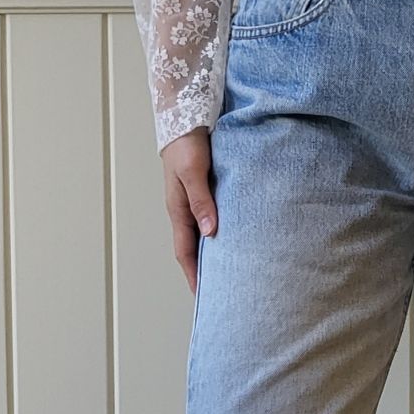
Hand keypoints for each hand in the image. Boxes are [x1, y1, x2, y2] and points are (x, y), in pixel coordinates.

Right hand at [161, 126, 215, 292]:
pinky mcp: (206, 190)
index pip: (184, 252)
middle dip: (204, 270)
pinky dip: (221, 231)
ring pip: (204, 233)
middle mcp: (186, 209)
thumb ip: (201, 201)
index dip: (193, 275)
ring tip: (231, 270)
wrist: (187, 116)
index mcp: (178, 209)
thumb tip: (210, 232)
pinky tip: (236, 236)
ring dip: (214, 252)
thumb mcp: (193, 172)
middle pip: (194, 248)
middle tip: (220, 291)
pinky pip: (213, 217)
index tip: (203, 296)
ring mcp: (195, 200)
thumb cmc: (187, 143)